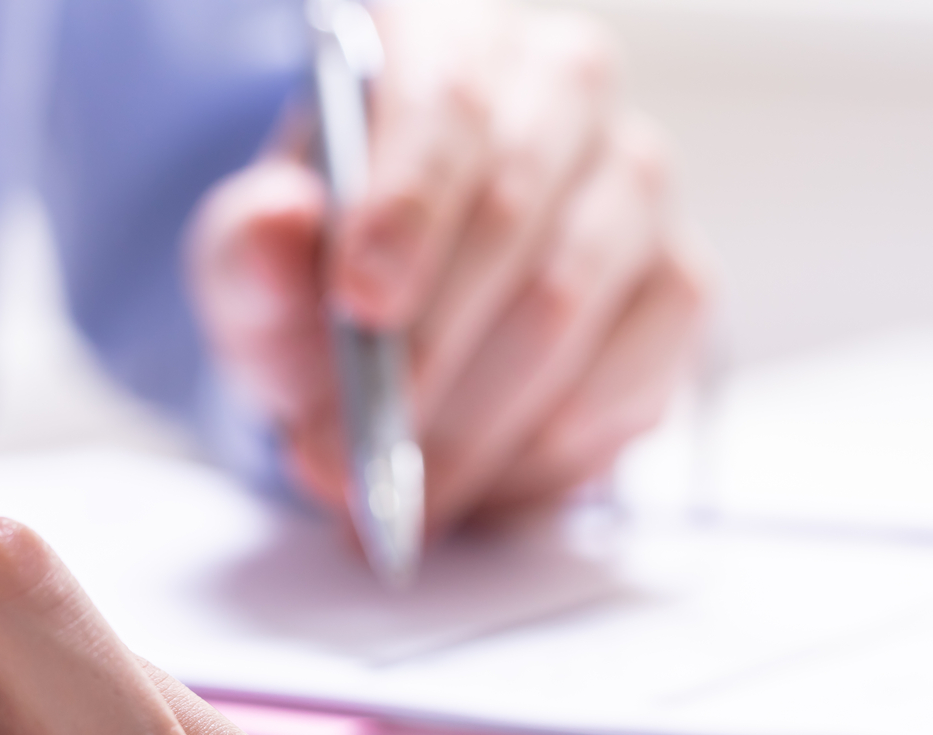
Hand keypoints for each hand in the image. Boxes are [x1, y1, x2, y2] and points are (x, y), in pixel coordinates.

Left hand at [188, 0, 709, 538]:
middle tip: (345, 451)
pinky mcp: (679, 286)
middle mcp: (564, 91)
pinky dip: (541, 454)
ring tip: (393, 491)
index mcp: (452, 40)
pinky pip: (629, 378)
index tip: (358, 303)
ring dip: (473, 423)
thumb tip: (280, 224)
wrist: (388, 327)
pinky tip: (474, 483)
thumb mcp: (257, 263)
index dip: (408, 207)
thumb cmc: (327, 270)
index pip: (450, 103)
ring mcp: (636, 189)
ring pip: (569, 308)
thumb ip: (252, 248)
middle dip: (423, 355)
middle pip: (514, 216)